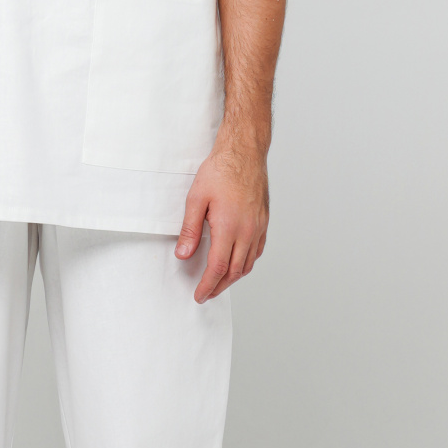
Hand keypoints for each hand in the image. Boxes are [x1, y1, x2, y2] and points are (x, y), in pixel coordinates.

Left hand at [176, 138, 269, 302]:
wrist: (244, 153)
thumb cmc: (221, 171)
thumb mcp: (196, 199)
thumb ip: (190, 229)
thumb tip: (183, 254)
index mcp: (229, 228)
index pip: (217, 268)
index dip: (207, 286)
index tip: (199, 295)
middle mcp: (247, 232)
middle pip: (233, 272)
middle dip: (219, 287)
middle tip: (206, 294)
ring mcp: (258, 228)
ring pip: (247, 264)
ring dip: (233, 278)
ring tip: (219, 283)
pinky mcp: (264, 222)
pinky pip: (257, 251)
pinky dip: (246, 264)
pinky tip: (237, 264)